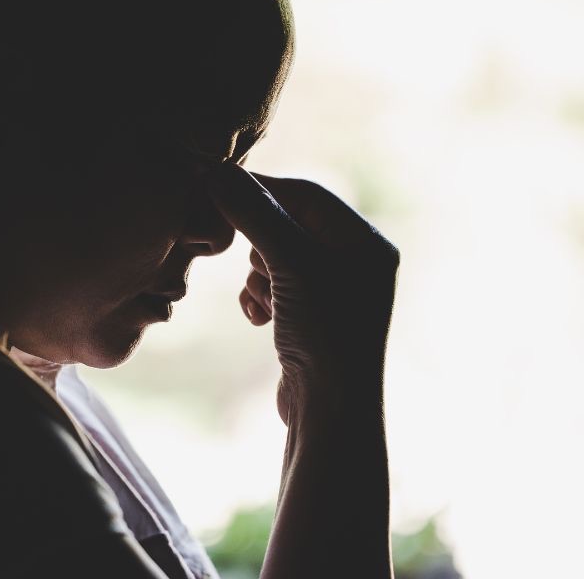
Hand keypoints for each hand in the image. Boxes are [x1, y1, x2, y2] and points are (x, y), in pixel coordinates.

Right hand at [204, 164, 399, 423]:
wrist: (331, 412)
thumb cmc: (324, 333)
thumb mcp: (289, 264)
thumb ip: (255, 214)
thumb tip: (217, 171)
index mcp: (366, 243)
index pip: (307, 195)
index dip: (261, 190)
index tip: (217, 189)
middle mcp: (357, 262)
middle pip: (290, 224)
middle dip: (259, 242)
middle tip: (247, 262)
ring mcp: (336, 292)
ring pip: (277, 255)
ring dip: (258, 274)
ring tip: (262, 300)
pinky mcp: (313, 317)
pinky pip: (277, 286)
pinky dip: (260, 295)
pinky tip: (259, 318)